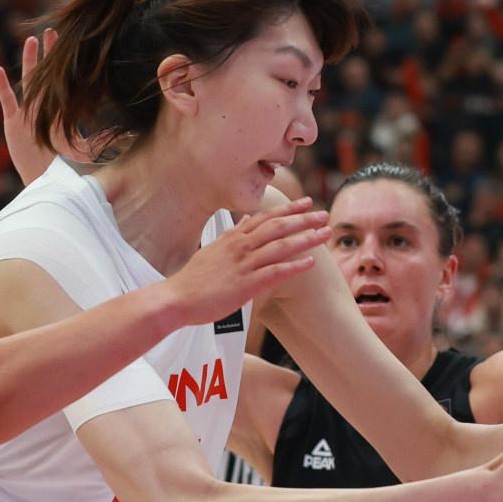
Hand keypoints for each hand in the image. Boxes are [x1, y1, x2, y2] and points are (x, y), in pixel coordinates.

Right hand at [0, 30, 97, 186]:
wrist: (38, 172)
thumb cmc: (57, 159)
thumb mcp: (79, 148)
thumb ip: (95, 141)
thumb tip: (121, 137)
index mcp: (55, 107)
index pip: (61, 81)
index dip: (64, 63)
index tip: (69, 44)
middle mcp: (41, 104)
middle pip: (44, 73)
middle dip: (47, 53)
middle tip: (50, 31)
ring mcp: (26, 110)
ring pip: (27, 80)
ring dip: (29, 61)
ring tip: (31, 41)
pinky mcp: (13, 120)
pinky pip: (7, 99)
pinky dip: (2, 85)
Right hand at [165, 198, 327, 325]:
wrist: (177, 298)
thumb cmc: (192, 279)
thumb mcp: (212, 250)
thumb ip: (230, 235)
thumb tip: (243, 220)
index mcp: (233, 238)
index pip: (265, 217)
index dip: (288, 209)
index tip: (306, 203)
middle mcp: (240, 247)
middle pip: (278, 227)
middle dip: (303, 219)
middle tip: (324, 214)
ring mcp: (243, 265)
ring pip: (281, 246)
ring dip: (306, 238)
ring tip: (325, 234)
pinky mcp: (245, 285)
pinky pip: (276, 272)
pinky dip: (295, 266)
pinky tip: (311, 262)